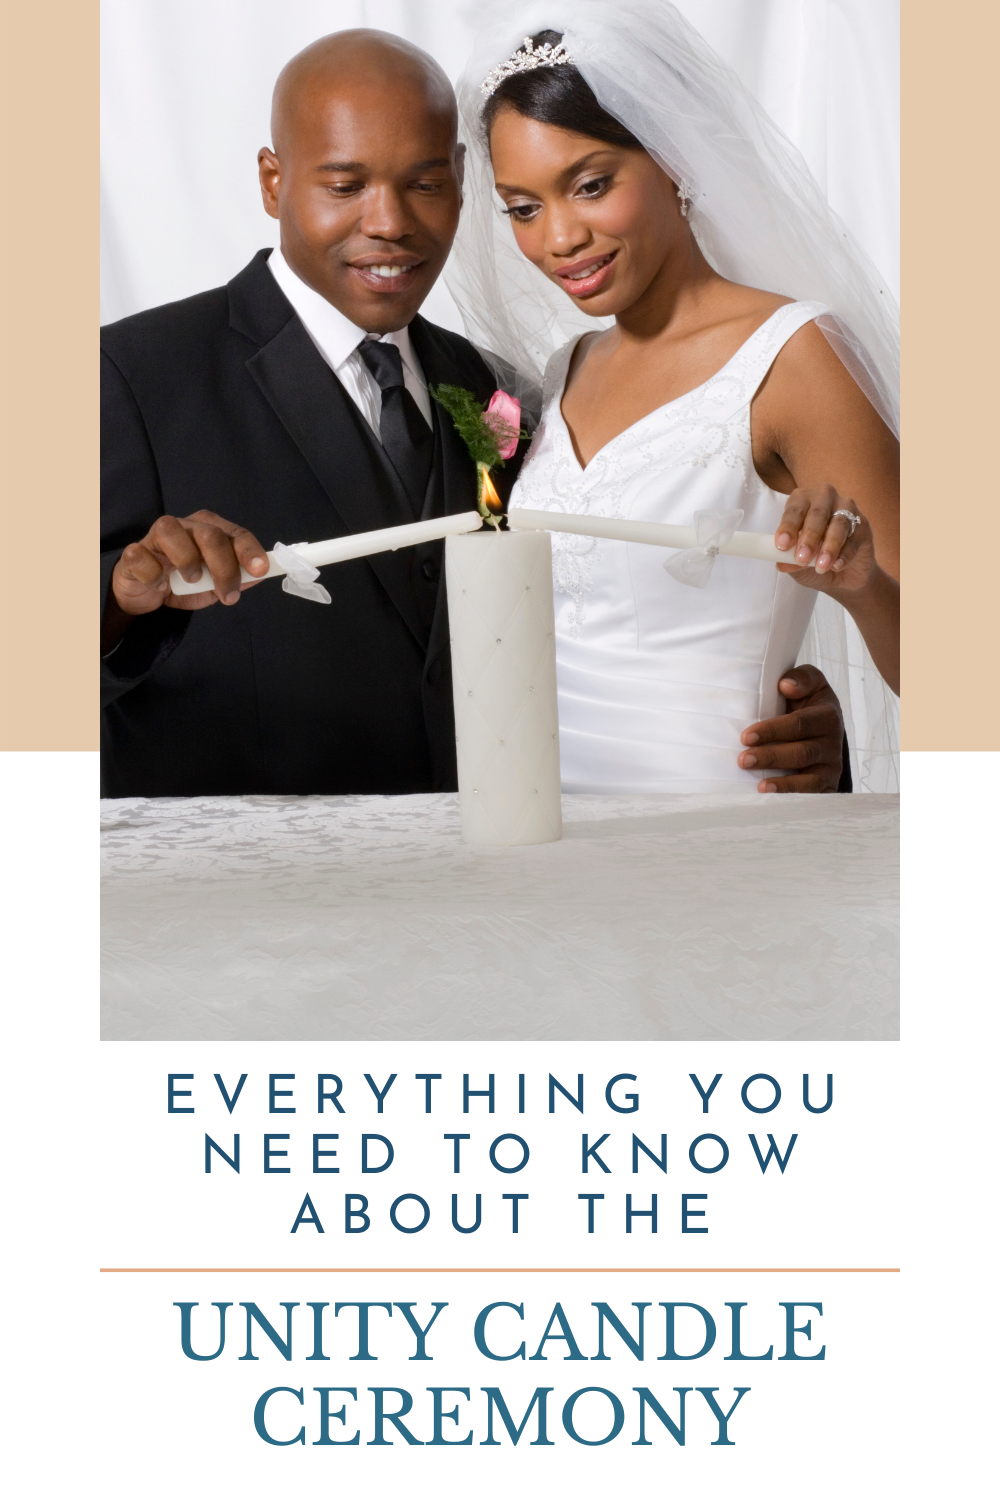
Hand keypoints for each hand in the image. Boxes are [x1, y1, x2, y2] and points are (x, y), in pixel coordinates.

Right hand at [111, 510, 268, 616]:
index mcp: (210, 530)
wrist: (145, 593)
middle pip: (209, 535)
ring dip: (187, 560)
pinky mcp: (133, 552)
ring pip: (171, 531)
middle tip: (229, 595)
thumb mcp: (214, 585)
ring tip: (192, 580)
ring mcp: (156, 536)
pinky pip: (141, 556)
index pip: (235, 534)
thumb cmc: (183, 583)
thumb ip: (236, 579)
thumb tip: (258, 575)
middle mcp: (185, 526)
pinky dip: (153, 573)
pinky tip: (160, 586)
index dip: (249, 551)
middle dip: (224, 567)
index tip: (260, 570)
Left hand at [738, 664, 844, 792]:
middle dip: (770, 757)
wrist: (822, 729)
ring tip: (759, 788)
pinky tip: (773, 802)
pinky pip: (812, 798)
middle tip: (742, 760)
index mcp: (827, 716)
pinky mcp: (827, 787)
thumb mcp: (810, 684)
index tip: (746, 736)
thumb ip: (802, 678)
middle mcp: (832, 744)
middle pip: (801, 753)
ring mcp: (830, 768)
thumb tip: (785, 685)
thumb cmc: (807, 704)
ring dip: (783, 784)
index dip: (772, 731)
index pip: (799, 724)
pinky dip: (794, 801)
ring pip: (809, 780)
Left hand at [774, 485, 875, 595]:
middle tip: (802, 558)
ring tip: (821, 567)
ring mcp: (847, 510)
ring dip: (829, 546)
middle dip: (809, 537)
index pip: (795, 508)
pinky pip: (854, 538)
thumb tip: (781, 563)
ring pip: (839, 523)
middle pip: (818, 513)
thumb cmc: (813, 562)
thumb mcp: (796, 564)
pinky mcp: (863, 526)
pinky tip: (837, 566)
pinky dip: (845, 554)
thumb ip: (789, 561)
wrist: (842, 577)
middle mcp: (825, 499)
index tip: (782, 545)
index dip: (788, 526)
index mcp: (803, 501)